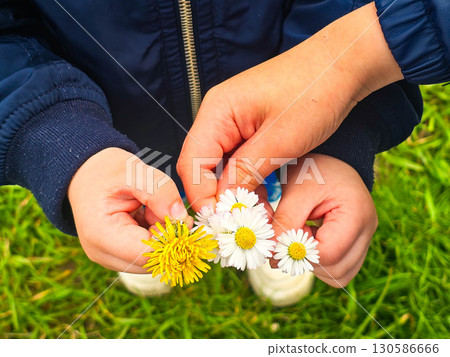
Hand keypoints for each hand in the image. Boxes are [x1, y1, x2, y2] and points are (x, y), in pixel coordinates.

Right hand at [68, 148, 188, 272]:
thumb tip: (182, 220)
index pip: (148, 254)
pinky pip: (149, 255)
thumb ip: (161, 193)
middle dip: (168, 237)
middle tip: (165, 208)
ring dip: (162, 236)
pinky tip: (148, 217)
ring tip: (151, 210)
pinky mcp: (119, 258)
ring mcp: (110, 259)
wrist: (87, 175)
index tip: (182, 218)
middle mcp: (103, 254)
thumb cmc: (108, 172)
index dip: (171, 239)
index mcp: (101, 234)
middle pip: (153, 261)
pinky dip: (156, 236)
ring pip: (154, 260)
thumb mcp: (135, 172)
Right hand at [177, 3, 401, 210]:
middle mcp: (217, 115)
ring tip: (250, 217)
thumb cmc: (315, 94)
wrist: (343, 67)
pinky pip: (237, 160)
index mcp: (217, 111)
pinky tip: (258, 198)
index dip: (201, 197)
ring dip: (232, 191)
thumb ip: (246, 171)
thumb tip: (223, 203)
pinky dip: (245, 180)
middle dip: (216, 197)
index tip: (220, 224)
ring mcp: (233, 121)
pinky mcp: (249, 128)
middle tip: (235, 225)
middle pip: (201, 166)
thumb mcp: (281, 140)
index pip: (191, 163)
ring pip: (219, 166)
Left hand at [270, 154, 377, 286]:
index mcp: (357, 214)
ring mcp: (365, 239)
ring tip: (302, 234)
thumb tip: (273, 257)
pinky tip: (309, 239)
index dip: (300, 252)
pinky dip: (320, 262)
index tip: (281, 238)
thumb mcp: (296, 191)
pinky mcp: (357, 245)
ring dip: (313, 264)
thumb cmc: (313, 170)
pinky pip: (339, 269)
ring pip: (339, 275)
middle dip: (307, 260)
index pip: (329, 254)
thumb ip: (285, 223)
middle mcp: (368, 230)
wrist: (328, 159)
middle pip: (337, 270)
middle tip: (291, 235)